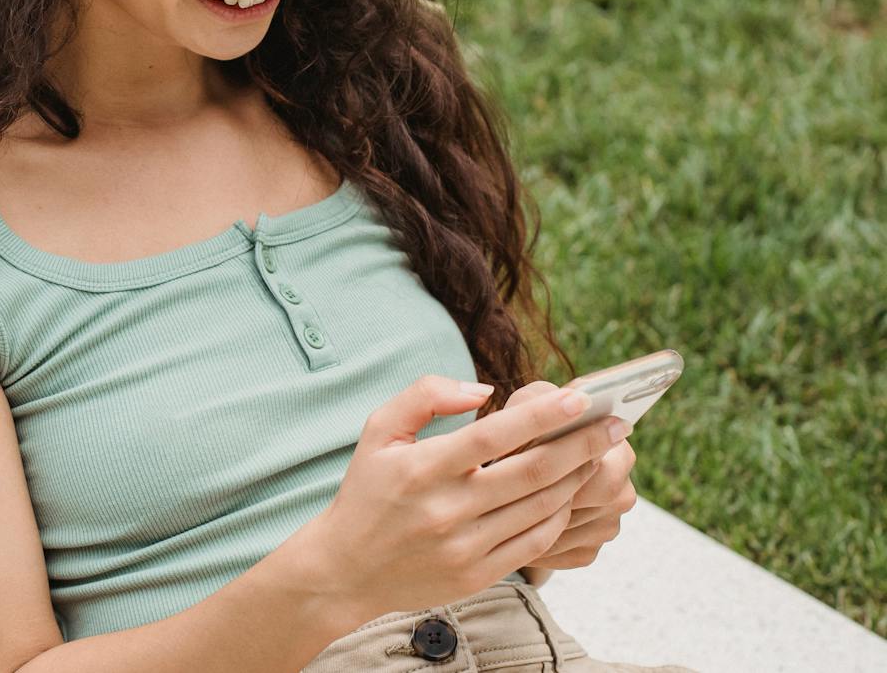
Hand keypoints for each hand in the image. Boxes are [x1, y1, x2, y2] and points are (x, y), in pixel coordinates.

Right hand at [288, 375, 624, 620]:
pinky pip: (535, 542)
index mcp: (422, 468)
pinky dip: (560, 514)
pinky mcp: (478, 573)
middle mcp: (447, 508)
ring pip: (541, 507)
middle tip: (616, 424)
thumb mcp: (378, 431)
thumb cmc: (368, 491)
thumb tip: (483, 390)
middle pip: (532, 473)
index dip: (541, 415)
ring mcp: (466, 545)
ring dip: (580, 477)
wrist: (347, 568)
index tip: (579, 397)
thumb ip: (424, 396)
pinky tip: (572, 493)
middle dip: (582, 444)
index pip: (492, 435)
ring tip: (602, 454)